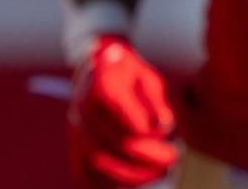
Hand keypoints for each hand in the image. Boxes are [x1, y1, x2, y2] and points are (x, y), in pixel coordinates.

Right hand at [67, 35, 177, 186]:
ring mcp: (76, 130)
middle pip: (113, 141)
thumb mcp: (147, 77)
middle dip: (147, 155)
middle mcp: (84, 109)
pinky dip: (108, 182)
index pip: (119, 110)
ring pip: (98, 162)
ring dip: (132, 173)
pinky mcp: (75, 146)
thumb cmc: (128, 75)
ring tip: (159, 172)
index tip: (168, 131)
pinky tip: (132, 182)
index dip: (144, 125)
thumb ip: (155, 100)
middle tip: (172, 157)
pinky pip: (84, 172)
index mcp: (102, 85)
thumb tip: (164, 124)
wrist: (97, 71)